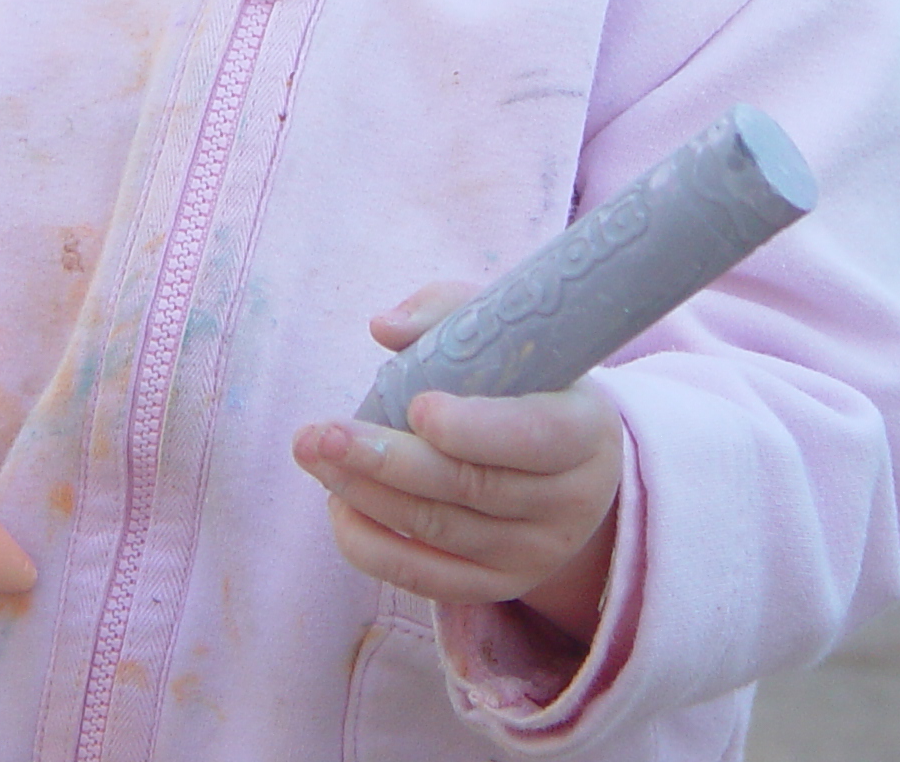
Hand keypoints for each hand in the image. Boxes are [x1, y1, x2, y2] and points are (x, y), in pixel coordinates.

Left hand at [293, 281, 621, 643]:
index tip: (416, 406)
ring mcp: (535, 552)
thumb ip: (448, 313)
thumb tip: (383, 327)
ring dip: (364, 493)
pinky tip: (338, 505)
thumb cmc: (530, 380)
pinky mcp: (499, 585)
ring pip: (439, 530)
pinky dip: (372, 546)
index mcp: (584, 430)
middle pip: (470, 487)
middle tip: (321, 433)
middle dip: (386, 460)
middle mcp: (569, 502)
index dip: (473, 428)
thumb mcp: (509, 335)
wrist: (574, 466)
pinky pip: (427, 579)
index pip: (533, 437)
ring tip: (314, 456)